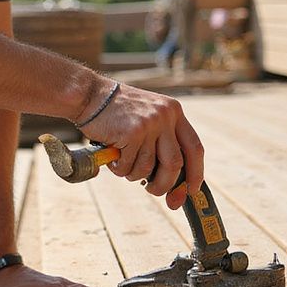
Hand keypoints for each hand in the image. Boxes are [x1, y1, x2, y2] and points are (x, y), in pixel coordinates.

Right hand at [79, 82, 203, 208]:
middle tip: (153, 191)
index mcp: (174, 112)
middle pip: (175, 163)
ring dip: (134, 175)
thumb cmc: (118, 114)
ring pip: (149, 167)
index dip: (196, 173)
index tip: (191, 191)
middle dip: (165, 184)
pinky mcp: (132, 132)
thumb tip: (174, 185)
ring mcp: (149, 123)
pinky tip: (113, 159)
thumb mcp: (148, 118)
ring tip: (123, 165)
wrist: (91, 96)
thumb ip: (162, 143)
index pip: (195, 148)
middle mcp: (166, 116)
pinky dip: (120, 169)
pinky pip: (130, 165)